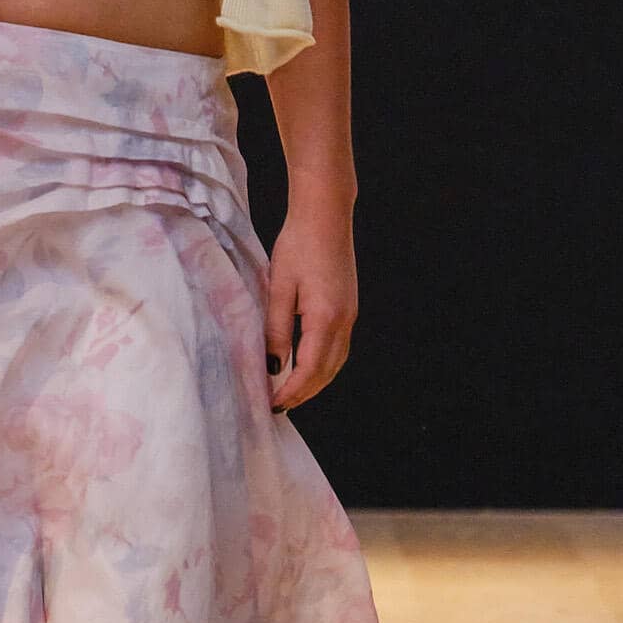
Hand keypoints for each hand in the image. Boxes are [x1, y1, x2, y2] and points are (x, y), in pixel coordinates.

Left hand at [264, 203, 357, 410]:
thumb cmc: (298, 246)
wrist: (325, 216)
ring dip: (314, 381)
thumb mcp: (279, 289)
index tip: (272, 406)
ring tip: (289, 391)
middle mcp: (345, 321)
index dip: (291, 392)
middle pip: (326, 372)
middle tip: (278, 406)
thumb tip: (273, 366)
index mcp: (326, 318)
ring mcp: (350, 315)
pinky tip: (305, 365)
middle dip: (303, 393)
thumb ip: (276, 330)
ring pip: (335, 362)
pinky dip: (322, 364)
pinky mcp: (349, 307)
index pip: (309, 370)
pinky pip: (338, 347)